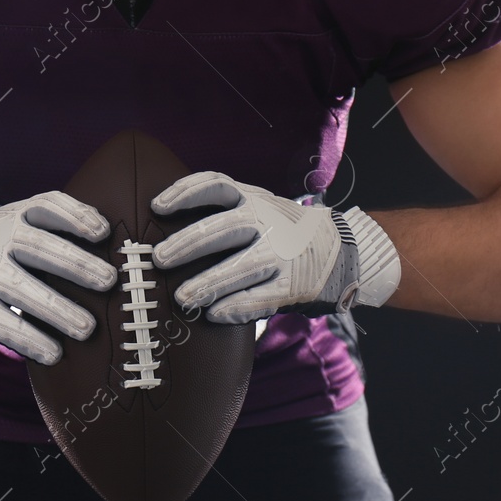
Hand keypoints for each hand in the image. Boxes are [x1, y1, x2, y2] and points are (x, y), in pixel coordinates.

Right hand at [0, 192, 118, 365]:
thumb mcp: (19, 220)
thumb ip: (56, 224)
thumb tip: (113, 236)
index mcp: (16, 214)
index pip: (46, 206)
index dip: (75, 215)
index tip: (103, 231)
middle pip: (39, 247)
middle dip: (75, 263)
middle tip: (109, 280)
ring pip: (22, 289)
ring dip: (56, 309)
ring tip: (87, 328)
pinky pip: (2, 323)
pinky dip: (28, 339)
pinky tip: (54, 354)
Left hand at [149, 172, 401, 324]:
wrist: (343, 249)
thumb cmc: (283, 231)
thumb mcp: (258, 207)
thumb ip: (223, 214)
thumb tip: (162, 229)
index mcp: (253, 198)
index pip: (216, 185)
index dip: (185, 193)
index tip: (157, 206)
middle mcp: (267, 221)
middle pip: (223, 228)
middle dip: (188, 242)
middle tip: (159, 259)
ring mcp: (283, 253)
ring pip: (242, 266)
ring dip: (210, 283)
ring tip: (182, 299)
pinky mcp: (295, 284)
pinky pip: (263, 297)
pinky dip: (238, 307)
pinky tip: (214, 316)